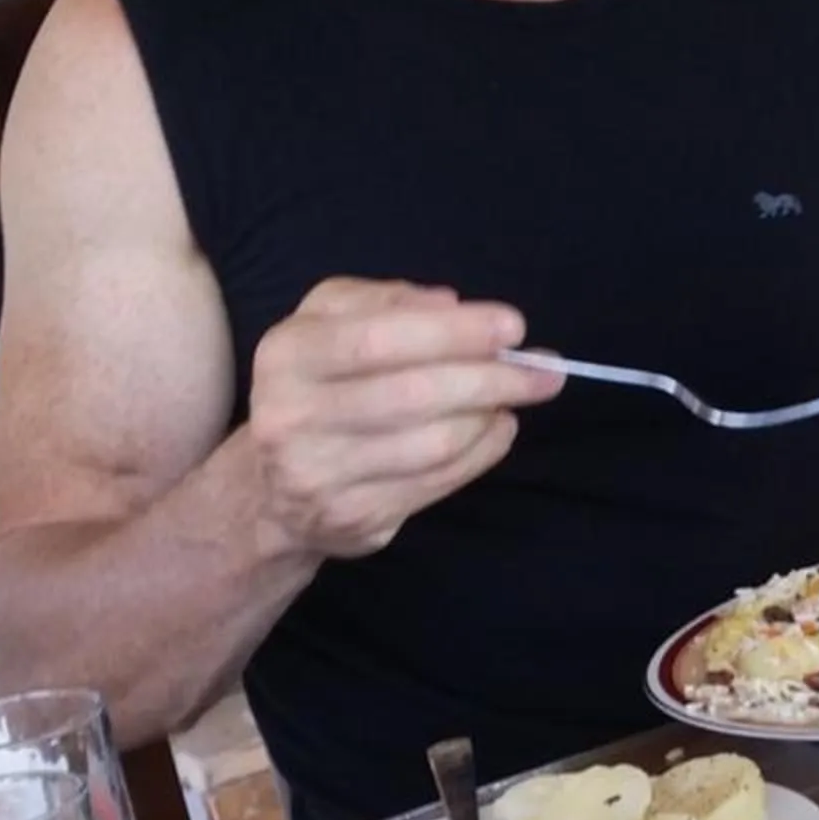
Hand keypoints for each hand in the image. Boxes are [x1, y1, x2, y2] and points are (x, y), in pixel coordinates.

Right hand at [245, 279, 563, 560]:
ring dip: (490, 416)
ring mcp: (322, 475)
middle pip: (414, 394)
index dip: (453, 332)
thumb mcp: (330, 322)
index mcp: (288, 354)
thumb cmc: (317, 385)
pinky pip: (439, 483)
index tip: (513, 325)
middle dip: (491, 378)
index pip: (379, 337)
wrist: (273, 490)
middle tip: (545, 369)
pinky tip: (497, 430)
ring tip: (514, 398)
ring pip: (434, 444)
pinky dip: (482, 453)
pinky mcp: (355, 519)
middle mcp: (293, 416)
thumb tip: (449, 304)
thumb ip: (384, 300)